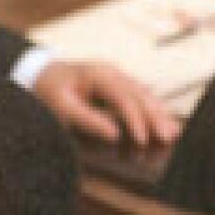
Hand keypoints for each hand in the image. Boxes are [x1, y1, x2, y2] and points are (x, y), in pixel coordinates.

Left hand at [34, 59, 181, 146]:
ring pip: (145, 95)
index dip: (135, 120)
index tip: (142, 142)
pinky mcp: (119, 86)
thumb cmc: (48, 91)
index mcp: (98, 74)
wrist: (41, 74)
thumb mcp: (61, 106)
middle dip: (156, 117)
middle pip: (141, 95)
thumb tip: (115, 135)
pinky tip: (164, 123)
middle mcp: (112, 73)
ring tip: (173, 134)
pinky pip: (140, 98)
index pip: (124, 98)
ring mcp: (118, 78)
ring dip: (159, 115)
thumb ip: (88, 119)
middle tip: (169, 138)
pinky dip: (153, 111)